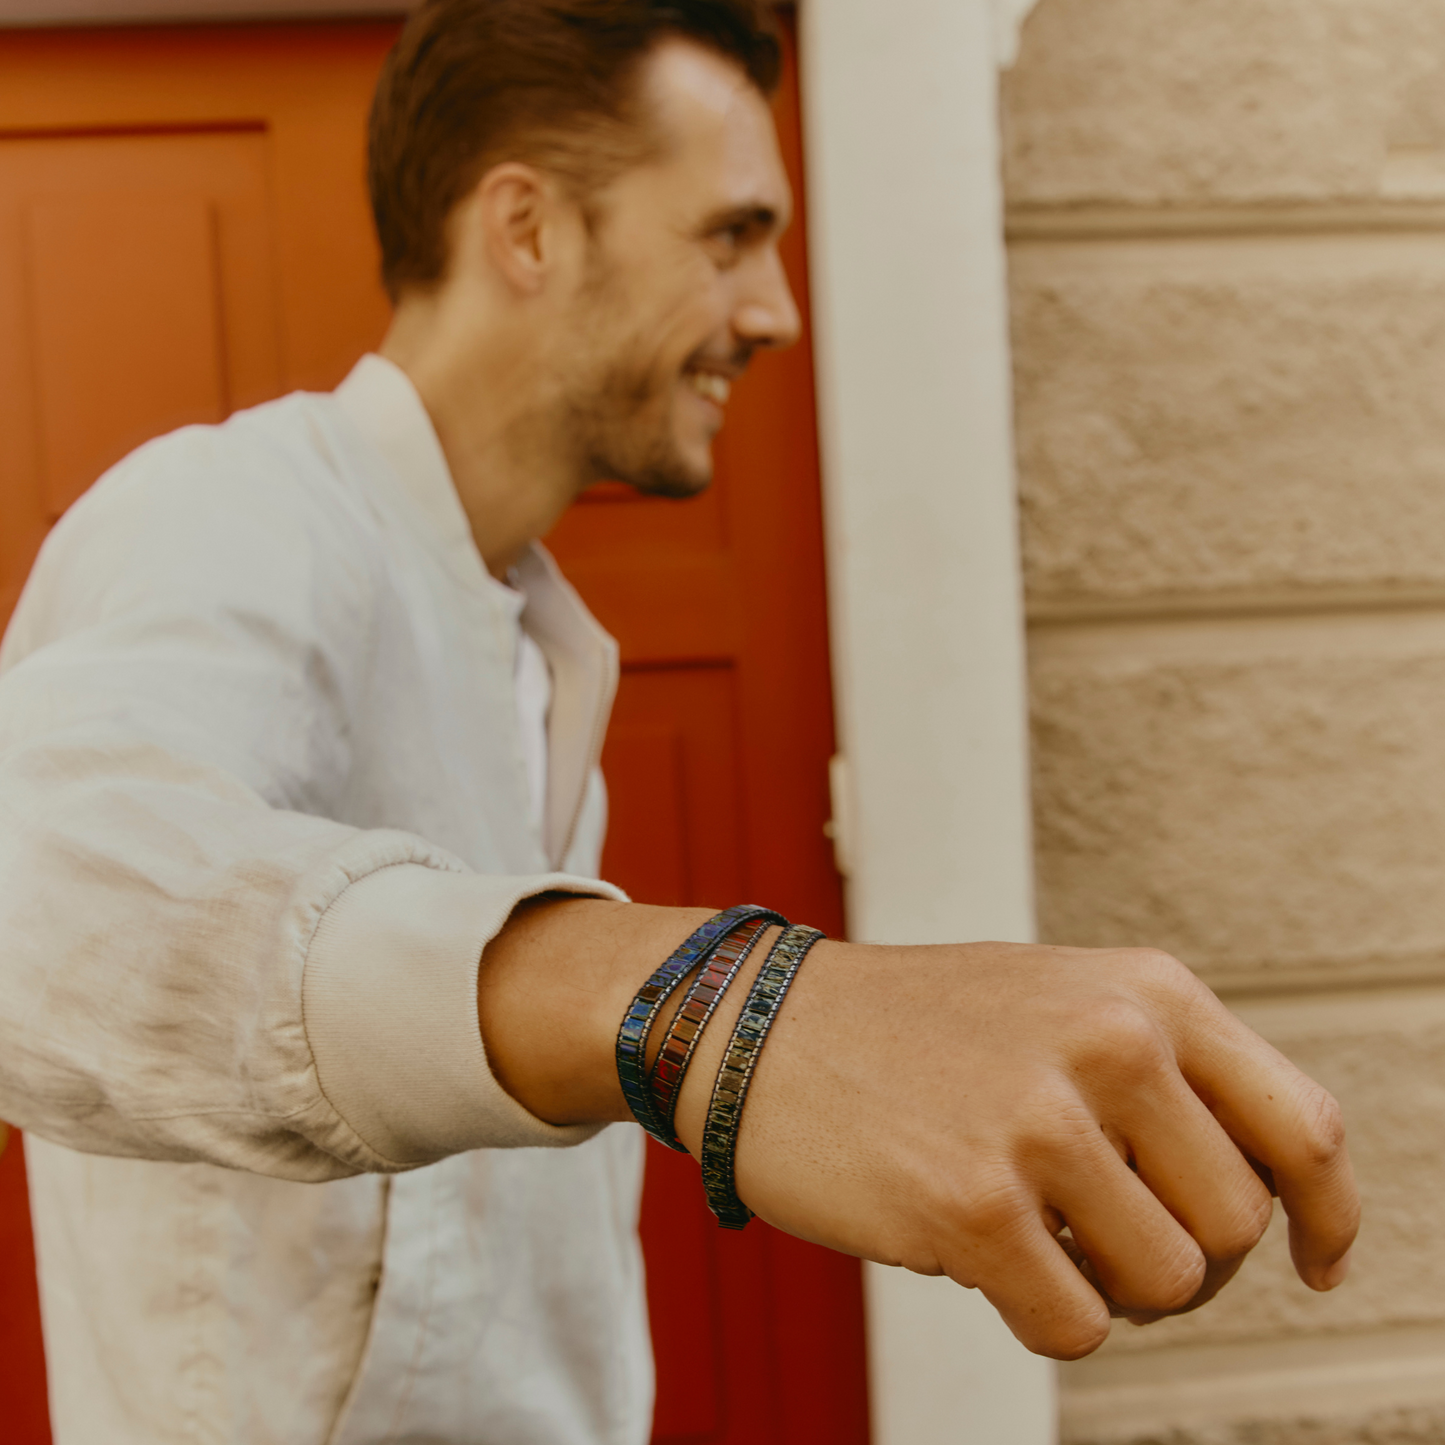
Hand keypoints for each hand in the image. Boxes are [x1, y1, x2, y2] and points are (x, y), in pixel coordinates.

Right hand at [480, 906, 1358, 1360]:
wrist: (756, 1027)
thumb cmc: (914, 1029)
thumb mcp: (1057, 1001)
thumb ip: (1164, 1073)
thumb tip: (1267, 1202)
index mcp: (1144, 991)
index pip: (1302, 1127)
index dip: (1328, 1215)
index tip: (1316, 1264)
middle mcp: (1110, 1043)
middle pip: (1234, 1228)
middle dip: (1183, 1260)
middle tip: (1102, 1239)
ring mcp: (1042, 1123)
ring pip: (1165, 1288)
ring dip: (1107, 1286)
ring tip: (1032, 1233)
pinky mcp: (973, 1205)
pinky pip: (1076, 1329)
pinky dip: (1038, 1313)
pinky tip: (977, 1249)